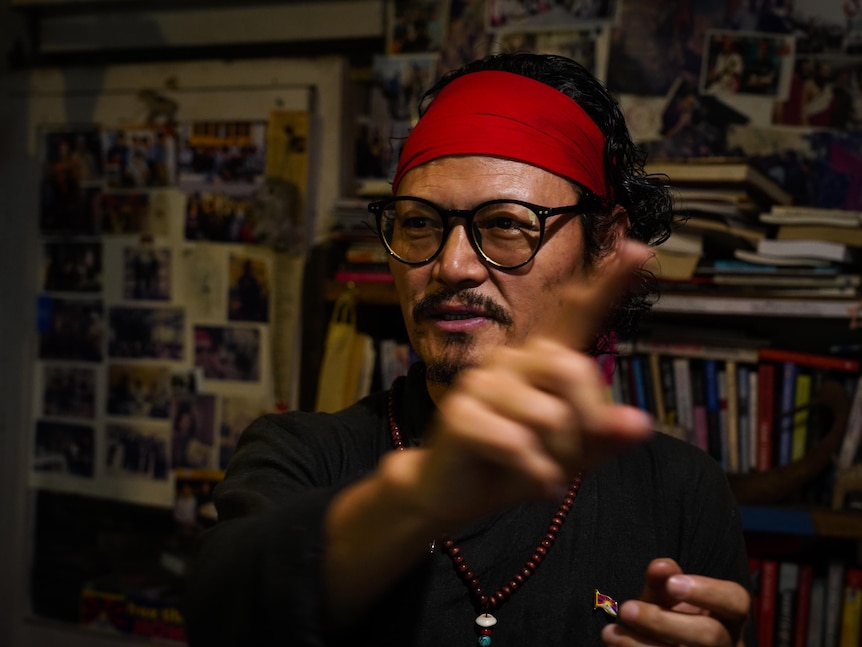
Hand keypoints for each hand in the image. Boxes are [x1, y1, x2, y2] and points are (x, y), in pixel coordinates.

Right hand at [404, 240, 655, 527]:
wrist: (452, 493)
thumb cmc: (513, 465)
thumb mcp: (569, 454)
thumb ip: (604, 437)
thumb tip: (638, 423)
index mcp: (540, 360)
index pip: (577, 313)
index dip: (609, 283)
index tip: (640, 250)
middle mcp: (511, 359)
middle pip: (572, 370)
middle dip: (584, 424)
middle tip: (569, 458)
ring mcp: (481, 382)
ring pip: (549, 416)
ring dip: (556, 459)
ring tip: (540, 470)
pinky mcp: (460, 411)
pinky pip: (519, 444)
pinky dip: (534, 474)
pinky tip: (530, 481)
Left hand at [601, 558, 749, 646]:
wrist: (665, 646)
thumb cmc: (670, 619)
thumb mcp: (665, 599)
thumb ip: (662, 581)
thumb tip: (660, 567)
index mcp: (728, 616)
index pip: (736, 600)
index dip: (708, 591)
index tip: (671, 583)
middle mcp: (728, 644)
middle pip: (709, 635)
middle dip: (663, 621)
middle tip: (627, 608)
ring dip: (641, 645)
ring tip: (610, 633)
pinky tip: (617, 645)